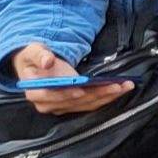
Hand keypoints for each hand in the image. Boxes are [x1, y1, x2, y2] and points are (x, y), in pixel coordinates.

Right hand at [4, 43, 127, 116]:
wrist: (37, 67)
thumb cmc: (34, 59)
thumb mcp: (33, 51)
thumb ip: (39, 54)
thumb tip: (47, 61)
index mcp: (34, 91)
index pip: (49, 95)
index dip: (64, 94)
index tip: (80, 89)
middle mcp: (47, 103)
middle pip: (74, 101)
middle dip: (96, 93)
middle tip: (115, 86)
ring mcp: (61, 106)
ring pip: (87, 104)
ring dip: (107, 96)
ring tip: (124, 86)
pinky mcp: (73, 105)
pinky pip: (92, 103)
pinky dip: (107, 97)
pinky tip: (121, 89)